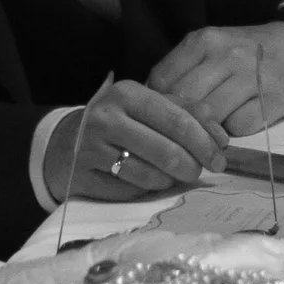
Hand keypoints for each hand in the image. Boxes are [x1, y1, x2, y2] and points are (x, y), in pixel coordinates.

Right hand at [51, 75, 224, 200]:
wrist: (63, 144)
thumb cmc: (117, 123)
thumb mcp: (146, 107)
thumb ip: (185, 113)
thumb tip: (220, 135)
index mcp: (127, 93)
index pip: (176, 119)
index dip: (204, 141)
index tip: (220, 156)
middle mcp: (107, 117)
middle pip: (166, 150)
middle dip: (192, 165)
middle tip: (201, 171)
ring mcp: (94, 148)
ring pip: (151, 174)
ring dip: (171, 180)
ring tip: (173, 175)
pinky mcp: (87, 175)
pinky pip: (132, 189)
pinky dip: (148, 188)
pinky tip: (148, 180)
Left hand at [147, 18, 283, 137]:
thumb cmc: (250, 53)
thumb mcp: (213, 48)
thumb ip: (184, 70)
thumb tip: (151, 103)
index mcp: (204, 40)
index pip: (162, 79)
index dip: (158, 103)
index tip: (163, 116)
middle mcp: (226, 55)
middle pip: (184, 100)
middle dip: (181, 123)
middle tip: (185, 134)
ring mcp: (251, 76)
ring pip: (209, 116)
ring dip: (207, 131)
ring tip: (212, 131)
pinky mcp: (273, 99)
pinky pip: (239, 127)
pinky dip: (235, 132)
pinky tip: (240, 121)